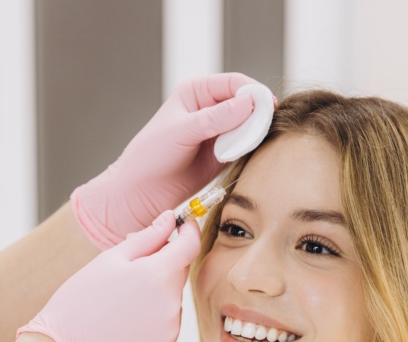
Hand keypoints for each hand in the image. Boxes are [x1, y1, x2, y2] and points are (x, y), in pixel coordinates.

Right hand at [18, 211, 200, 341]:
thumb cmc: (83, 296)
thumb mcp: (112, 257)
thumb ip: (148, 236)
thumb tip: (171, 219)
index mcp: (158, 274)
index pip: (190, 245)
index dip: (188, 231)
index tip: (183, 225)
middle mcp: (171, 302)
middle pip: (179, 271)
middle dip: (162, 263)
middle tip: (130, 267)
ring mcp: (170, 326)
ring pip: (173, 295)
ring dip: (158, 290)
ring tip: (124, 298)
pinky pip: (168, 319)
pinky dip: (155, 313)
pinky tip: (129, 316)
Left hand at [72, 73, 259, 248]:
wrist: (140, 193)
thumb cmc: (150, 156)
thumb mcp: (182, 131)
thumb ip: (214, 118)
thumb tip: (248, 103)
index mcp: (197, 92)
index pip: (234, 83)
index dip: (253, 92)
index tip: (266, 106)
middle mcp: (210, 108)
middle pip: (247, 103)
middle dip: (257, 114)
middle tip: (264, 128)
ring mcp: (219, 132)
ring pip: (249, 125)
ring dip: (255, 133)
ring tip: (251, 145)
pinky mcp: (224, 154)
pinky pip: (245, 147)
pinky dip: (250, 149)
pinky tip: (247, 156)